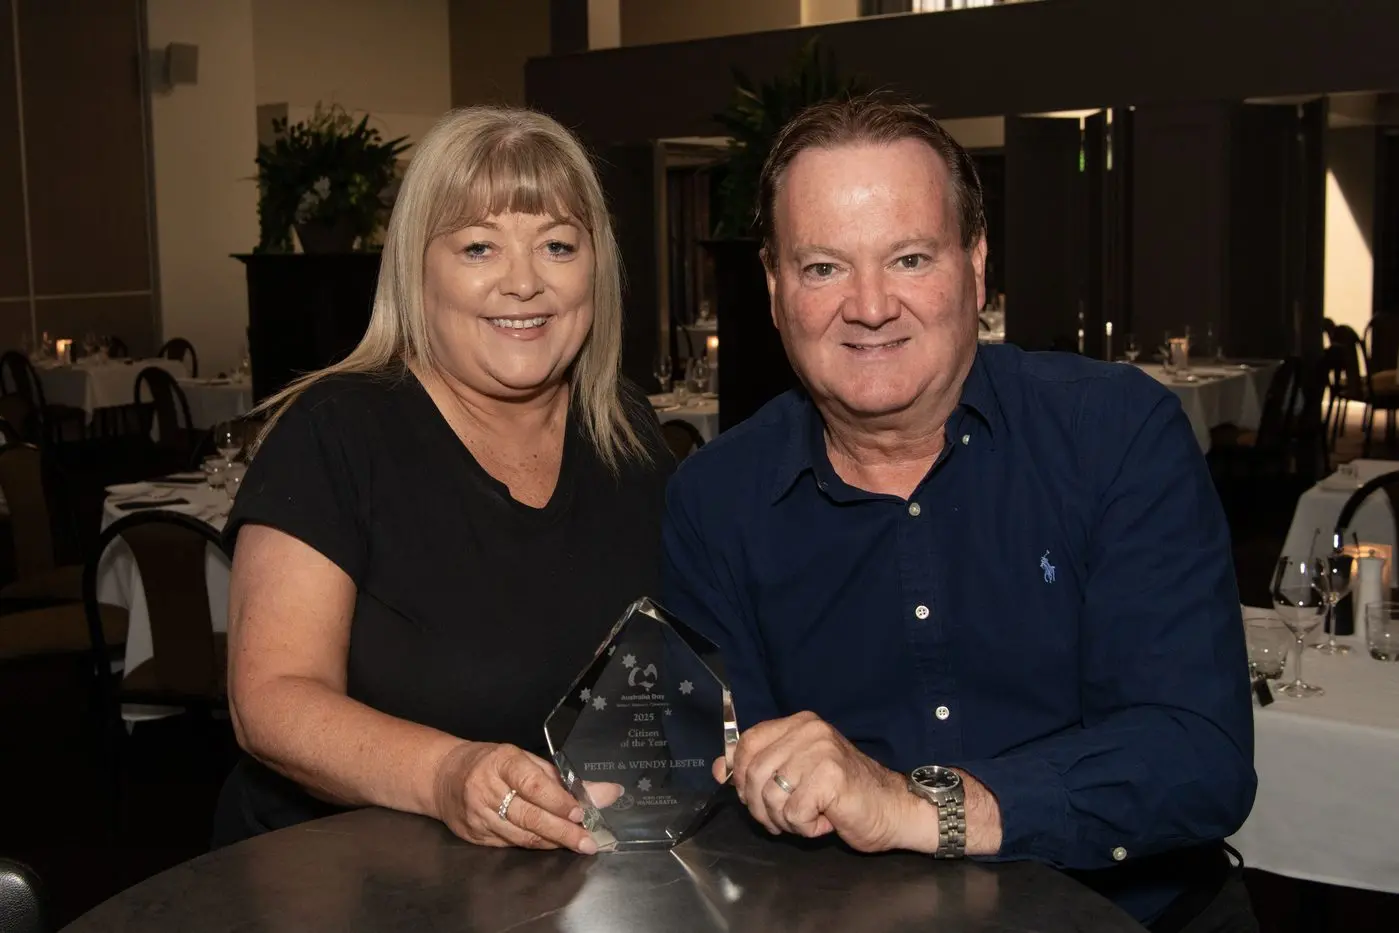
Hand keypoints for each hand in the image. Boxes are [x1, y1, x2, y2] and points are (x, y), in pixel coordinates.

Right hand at [433, 742, 596, 853]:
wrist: (443, 776)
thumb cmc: (492, 763)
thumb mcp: (525, 760)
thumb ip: (563, 779)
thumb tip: (606, 793)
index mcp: (502, 762)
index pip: (532, 784)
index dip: (557, 801)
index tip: (580, 812)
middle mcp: (486, 789)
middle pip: (530, 816)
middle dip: (563, 831)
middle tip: (589, 841)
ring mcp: (478, 815)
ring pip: (522, 836)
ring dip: (554, 842)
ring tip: (579, 845)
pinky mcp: (475, 836)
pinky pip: (511, 845)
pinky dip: (536, 846)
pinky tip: (553, 845)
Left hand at [716, 711, 913, 852]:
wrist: (892, 809)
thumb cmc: (844, 795)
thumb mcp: (796, 775)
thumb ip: (759, 767)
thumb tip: (720, 767)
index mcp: (799, 724)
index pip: (747, 743)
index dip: (740, 776)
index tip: (751, 796)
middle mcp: (808, 731)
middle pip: (753, 773)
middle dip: (760, 807)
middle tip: (784, 818)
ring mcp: (820, 750)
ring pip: (771, 796)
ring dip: (785, 820)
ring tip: (809, 817)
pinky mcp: (830, 776)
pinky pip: (793, 812)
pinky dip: (805, 827)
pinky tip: (825, 820)